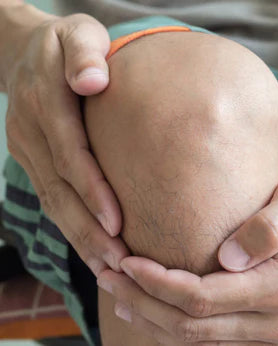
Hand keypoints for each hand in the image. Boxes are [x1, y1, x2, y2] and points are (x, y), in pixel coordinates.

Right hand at [3, 8, 127, 274]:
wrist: (27, 50)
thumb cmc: (69, 43)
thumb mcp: (78, 33)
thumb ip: (84, 55)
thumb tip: (91, 81)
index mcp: (45, 101)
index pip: (70, 153)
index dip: (91, 189)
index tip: (117, 222)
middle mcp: (32, 131)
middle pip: (60, 189)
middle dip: (88, 229)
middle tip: (119, 263)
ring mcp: (27, 149)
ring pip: (53, 203)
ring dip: (80, 239)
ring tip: (110, 271)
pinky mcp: (32, 160)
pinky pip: (51, 200)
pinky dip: (72, 230)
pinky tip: (94, 254)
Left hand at [99, 174, 277, 343]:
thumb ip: (271, 225)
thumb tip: (228, 258)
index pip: (203, 298)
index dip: (158, 283)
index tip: (127, 260)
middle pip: (194, 328)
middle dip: (145, 303)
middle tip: (109, 274)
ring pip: (201, 343)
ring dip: (156, 322)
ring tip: (121, 295)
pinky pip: (218, 345)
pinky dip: (181, 332)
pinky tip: (156, 313)